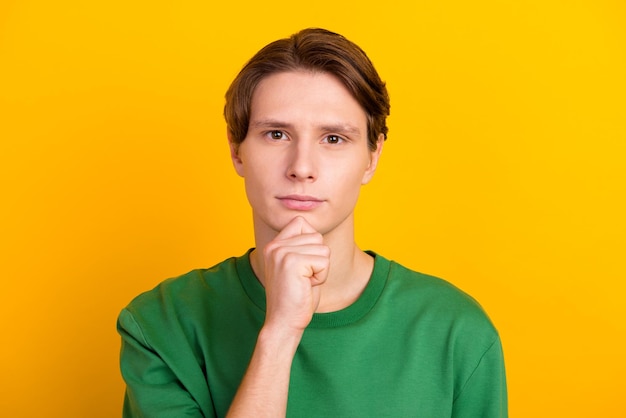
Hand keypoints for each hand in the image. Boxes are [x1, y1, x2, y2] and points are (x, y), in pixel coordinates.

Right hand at [262, 216, 329, 334]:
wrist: (284, 322)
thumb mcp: (298, 266)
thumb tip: (317, 233)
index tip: (302, 266)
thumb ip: (303, 247)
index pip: (300, 222)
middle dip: (318, 259)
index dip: (311, 243)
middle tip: (303, 278)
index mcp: (274, 245)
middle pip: (317, 236)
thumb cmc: (296, 297)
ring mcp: (282, 252)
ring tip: (304, 282)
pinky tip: (306, 286)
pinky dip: (321, 276)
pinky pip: (324, 261)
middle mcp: (275, 245)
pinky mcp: (292, 261)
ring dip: (320, 269)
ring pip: (323, 248)